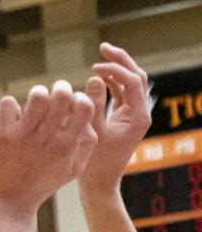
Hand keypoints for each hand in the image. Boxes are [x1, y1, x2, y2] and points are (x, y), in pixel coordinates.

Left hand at [0, 81, 95, 216]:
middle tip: (53, 96)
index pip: (84, 106)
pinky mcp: (3, 135)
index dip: (79, 99)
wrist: (11, 203)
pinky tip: (12, 116)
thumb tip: (88, 121)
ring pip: (37, 95)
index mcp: (67, 144)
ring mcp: (24, 135)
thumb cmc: (44, 184)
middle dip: (60, 88)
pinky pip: (8, 104)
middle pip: (62, 95)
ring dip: (37, 93)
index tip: (71, 106)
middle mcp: (48, 138)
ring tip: (34, 104)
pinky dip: (10, 105)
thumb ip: (86, 145)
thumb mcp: (74, 170)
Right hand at [79, 43, 152, 196]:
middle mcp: (140, 113)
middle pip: (136, 77)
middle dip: (121, 61)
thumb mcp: (91, 130)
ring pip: (129, 84)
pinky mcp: (123, 119)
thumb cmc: (95, 162)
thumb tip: (96, 76)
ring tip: (99, 60)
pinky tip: (96, 77)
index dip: (116, 69)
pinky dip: (110, 83)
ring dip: (115, 70)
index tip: (95, 67)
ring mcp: (132, 116)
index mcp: (138, 116)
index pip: (134, 81)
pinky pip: (120, 94)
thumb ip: (94, 102)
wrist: (99, 184)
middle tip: (104, 47)